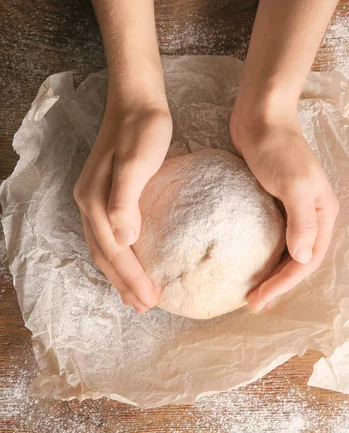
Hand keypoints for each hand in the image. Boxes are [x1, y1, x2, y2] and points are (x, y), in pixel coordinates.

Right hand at [73, 101, 171, 312]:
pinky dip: (119, 257)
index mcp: (95, 202)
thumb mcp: (137, 162)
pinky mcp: (106, 194)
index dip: (131, 279)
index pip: (113, 252)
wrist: (136, 101)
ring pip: (104, 248)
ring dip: (119, 275)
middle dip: (123, 285)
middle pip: (104, 256)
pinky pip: (108, 236)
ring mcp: (94, 200)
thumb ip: (126, 201)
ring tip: (136, 296)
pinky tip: (132, 261)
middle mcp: (89, 204)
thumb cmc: (143, 130)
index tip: (151, 301)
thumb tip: (124, 241)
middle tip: (144, 307)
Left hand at [230, 108, 338, 311]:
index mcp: (322, 214)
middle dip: (277, 285)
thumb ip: (300, 221)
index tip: (258, 300)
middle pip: (296, 262)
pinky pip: (268, 238)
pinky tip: (242, 263)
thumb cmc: (277, 147)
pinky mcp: (271, 205)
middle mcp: (310, 217)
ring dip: (269, 274)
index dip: (284, 285)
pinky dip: (259, 255)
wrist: (260, 115)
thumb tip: (303, 259)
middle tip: (252, 303)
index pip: (306, 262)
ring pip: (283, 253)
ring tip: (249, 291)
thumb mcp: (293, 183)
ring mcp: (291, 211)